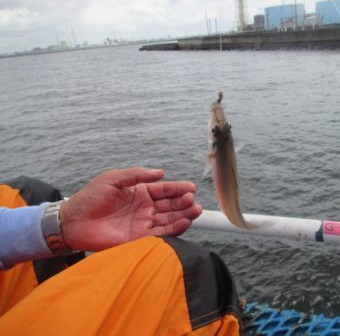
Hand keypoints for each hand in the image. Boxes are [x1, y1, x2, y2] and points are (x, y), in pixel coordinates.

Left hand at [59, 167, 201, 251]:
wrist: (73, 222)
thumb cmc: (90, 197)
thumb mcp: (112, 179)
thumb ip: (136, 175)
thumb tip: (161, 173)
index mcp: (141, 193)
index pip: (164, 190)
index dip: (178, 188)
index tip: (191, 188)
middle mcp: (145, 208)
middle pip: (171, 205)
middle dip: (184, 203)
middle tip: (193, 200)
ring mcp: (143, 224)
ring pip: (169, 220)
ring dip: (184, 216)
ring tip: (195, 211)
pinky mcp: (139, 239)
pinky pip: (161, 234)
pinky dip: (174, 229)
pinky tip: (185, 223)